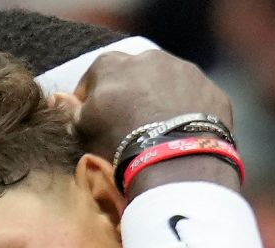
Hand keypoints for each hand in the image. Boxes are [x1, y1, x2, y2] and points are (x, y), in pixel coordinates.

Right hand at [64, 49, 233, 162]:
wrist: (175, 162)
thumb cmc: (120, 144)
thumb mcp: (84, 131)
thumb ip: (73, 112)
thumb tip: (62, 102)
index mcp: (112, 64)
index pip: (95, 77)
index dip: (93, 101)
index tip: (96, 121)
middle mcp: (150, 58)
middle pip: (135, 77)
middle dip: (132, 96)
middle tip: (132, 128)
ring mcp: (186, 71)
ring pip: (169, 85)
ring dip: (164, 102)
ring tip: (162, 134)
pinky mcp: (212, 91)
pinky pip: (197, 101)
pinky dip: (190, 114)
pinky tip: (185, 137)